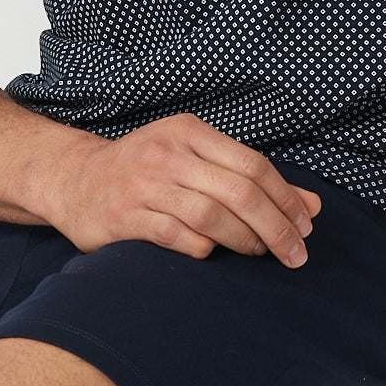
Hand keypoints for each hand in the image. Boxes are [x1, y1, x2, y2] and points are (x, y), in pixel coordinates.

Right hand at [42, 112, 322, 264]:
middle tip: (295, 254)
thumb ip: (251, 182)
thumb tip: (312, 207)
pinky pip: (177, 236)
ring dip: (244, 240)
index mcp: (188, 132)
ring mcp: (142, 185)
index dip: (286, 197)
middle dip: (276, 226)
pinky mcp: (123, 217)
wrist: (73, 181)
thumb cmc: (146, 173)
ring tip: (258, 253)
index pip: (253, 163)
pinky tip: (213, 253)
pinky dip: (203, 248)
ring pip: (211, 215)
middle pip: (238, 191)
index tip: (306, 225)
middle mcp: (166, 153)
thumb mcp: (196, 162)